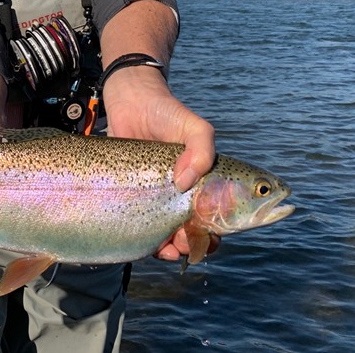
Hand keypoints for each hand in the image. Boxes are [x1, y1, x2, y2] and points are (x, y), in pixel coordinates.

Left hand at [103, 65, 217, 261]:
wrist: (128, 104)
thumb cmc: (166, 113)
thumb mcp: (194, 127)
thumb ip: (202, 149)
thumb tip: (185, 184)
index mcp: (209, 182)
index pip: (226, 214)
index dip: (226, 229)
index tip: (216, 231)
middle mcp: (189, 194)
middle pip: (203, 232)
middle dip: (201, 243)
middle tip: (189, 237)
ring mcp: (163, 200)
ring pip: (178, 238)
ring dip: (180, 251)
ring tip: (173, 247)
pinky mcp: (137, 202)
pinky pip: (150, 234)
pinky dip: (157, 248)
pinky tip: (158, 248)